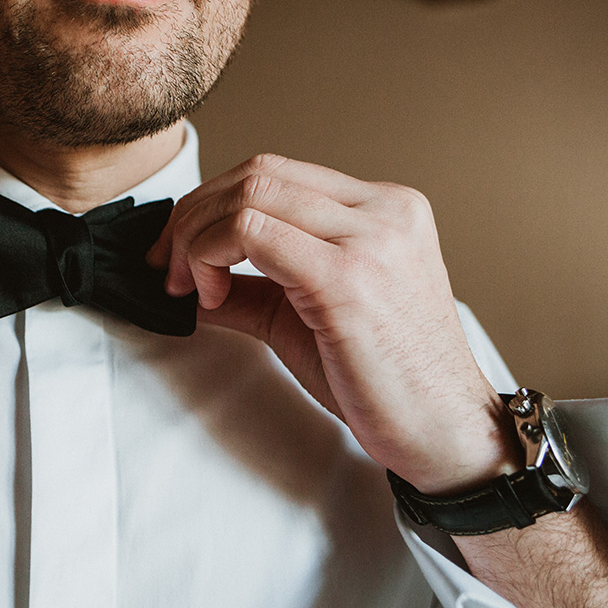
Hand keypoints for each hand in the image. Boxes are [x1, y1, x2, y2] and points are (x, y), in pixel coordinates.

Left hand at [147, 154, 518, 493]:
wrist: (443, 434)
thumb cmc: (385, 383)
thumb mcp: (308, 317)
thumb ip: (254, 288)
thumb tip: (191, 278)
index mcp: (383, 209)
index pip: (276, 173)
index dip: (211, 203)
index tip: (179, 251)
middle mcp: (382, 210)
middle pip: (257, 173)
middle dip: (192, 214)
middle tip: (165, 264)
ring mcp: (369, 238)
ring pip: (249, 194)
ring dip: (194, 235)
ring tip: (185, 284)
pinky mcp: (347, 276)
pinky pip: (250, 232)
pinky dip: (209, 255)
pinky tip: (209, 295)